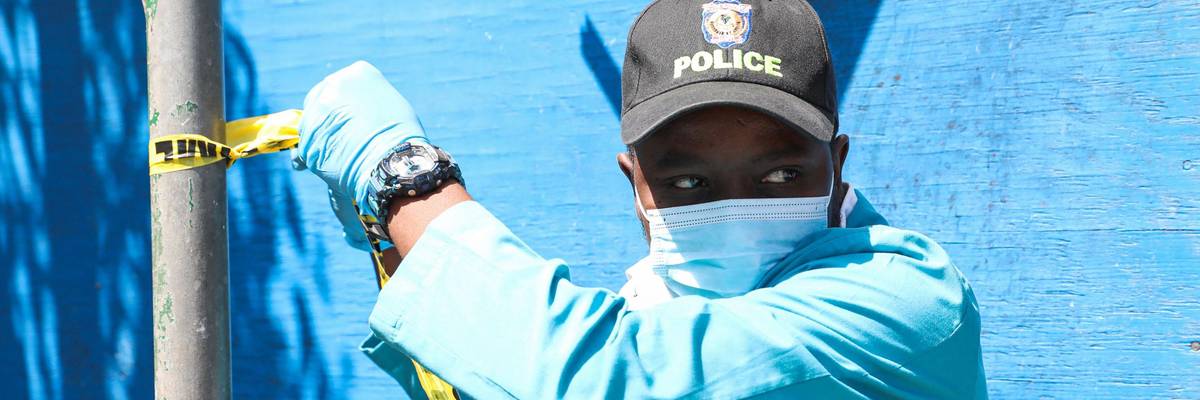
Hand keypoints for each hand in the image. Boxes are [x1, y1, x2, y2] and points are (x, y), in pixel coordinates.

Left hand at [296, 61, 427, 247]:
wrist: (394, 163)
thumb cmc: (401, 137)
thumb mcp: (389, 104)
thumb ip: (366, 99)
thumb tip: (355, 110)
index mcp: (357, 73)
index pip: (340, 83)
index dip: (344, 102)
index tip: (351, 117)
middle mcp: (333, 86)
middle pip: (319, 98)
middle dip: (327, 115)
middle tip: (341, 134)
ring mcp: (316, 112)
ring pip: (311, 122)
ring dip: (320, 134)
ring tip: (341, 152)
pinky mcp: (307, 139)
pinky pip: (307, 146)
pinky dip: (316, 155)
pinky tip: (334, 163)